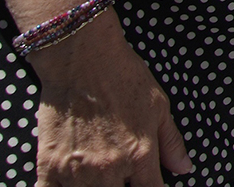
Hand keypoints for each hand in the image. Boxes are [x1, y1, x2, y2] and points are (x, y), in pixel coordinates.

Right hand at [28, 11, 192, 184]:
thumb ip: (171, 142)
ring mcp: (77, 171)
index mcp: (140, 154)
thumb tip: (184, 169)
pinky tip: (71, 180)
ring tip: (98, 173)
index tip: (148, 184)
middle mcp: (109, 168)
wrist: (83, 58)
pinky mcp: (48, 167)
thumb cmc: (123, 77)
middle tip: (121, 174)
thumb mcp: (158, 106)